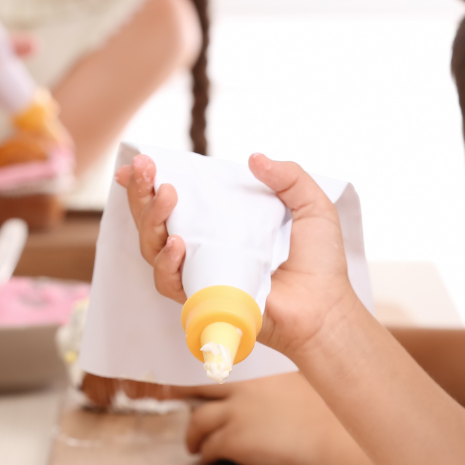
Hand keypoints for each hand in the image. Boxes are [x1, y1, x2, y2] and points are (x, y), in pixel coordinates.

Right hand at [115, 152, 357, 357]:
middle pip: (153, 221)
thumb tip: (254, 158)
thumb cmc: (319, 263)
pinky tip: (177, 243)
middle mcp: (203, 246)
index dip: (148, 184)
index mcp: (221, 222)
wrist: (325, 307)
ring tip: (167, 195)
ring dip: (151, 220)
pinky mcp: (201, 299)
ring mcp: (199, 273)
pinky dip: (167, 262)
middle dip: (142, 193)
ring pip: (152, 248)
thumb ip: (288, 176)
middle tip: (144, 168)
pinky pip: (169, 282)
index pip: (175, 200)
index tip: (139, 162)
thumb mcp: (311, 206)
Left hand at [185, 372, 341, 464]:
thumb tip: (292, 389)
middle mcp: (242, 392)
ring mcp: (236, 415)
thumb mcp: (308, 385)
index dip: (204, 376)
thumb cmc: (333, 415)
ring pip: (198, 422)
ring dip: (192, 436)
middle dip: (183, 400)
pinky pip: (210, 448)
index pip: (221, 371)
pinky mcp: (235, 442)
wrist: (334, 437)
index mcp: (258, 377)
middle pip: (200, 392)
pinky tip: (209, 460)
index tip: (191, 380)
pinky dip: (206, 454)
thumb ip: (289, 385)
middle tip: (172, 404)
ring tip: (193, 446)